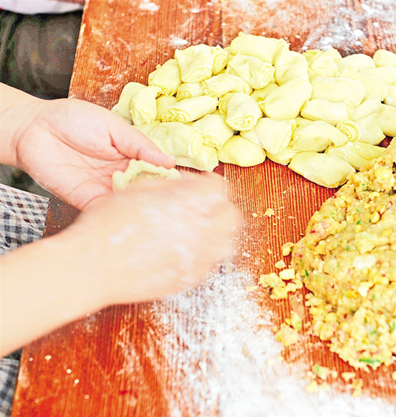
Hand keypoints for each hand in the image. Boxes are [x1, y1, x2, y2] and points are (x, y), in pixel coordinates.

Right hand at [0, 172, 239, 353]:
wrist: (92, 268)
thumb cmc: (106, 225)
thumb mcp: (137, 190)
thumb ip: (169, 185)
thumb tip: (186, 184)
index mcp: (189, 201)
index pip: (219, 187)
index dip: (207, 184)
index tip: (195, 187)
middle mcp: (201, 228)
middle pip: (230, 214)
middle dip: (219, 207)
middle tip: (201, 208)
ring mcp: (199, 257)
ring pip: (227, 241)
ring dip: (217, 232)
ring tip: (197, 229)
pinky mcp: (191, 278)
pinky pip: (211, 263)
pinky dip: (205, 254)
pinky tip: (187, 250)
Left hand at [9, 93, 173, 209]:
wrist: (33, 129)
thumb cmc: (72, 119)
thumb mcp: (114, 126)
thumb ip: (140, 145)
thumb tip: (169, 162)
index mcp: (132, 156)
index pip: (159, 171)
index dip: (176, 179)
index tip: (197, 187)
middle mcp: (123, 176)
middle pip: (150, 191)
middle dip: (167, 199)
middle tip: (188, 208)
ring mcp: (106, 189)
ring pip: (133, 204)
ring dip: (147, 209)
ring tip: (168, 215)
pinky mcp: (88, 200)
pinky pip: (110, 211)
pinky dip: (123, 215)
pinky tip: (138, 216)